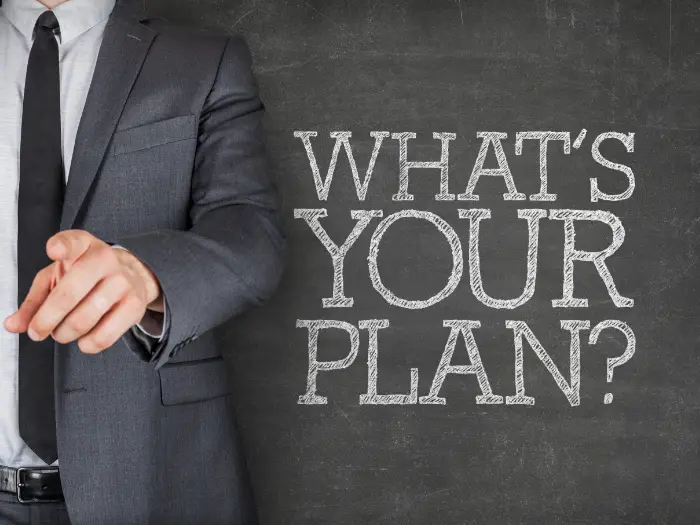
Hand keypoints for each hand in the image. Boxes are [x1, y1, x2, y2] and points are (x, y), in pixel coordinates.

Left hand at [4, 230, 162, 353]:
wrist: (132, 275)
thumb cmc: (87, 275)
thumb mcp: (57, 277)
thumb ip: (35, 300)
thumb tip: (14, 324)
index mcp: (83, 246)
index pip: (72, 241)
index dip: (62, 246)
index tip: (54, 252)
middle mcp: (105, 261)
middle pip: (69, 294)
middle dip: (45, 320)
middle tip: (38, 331)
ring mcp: (123, 283)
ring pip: (84, 320)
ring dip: (65, 334)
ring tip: (63, 332)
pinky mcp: (134, 306)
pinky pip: (104, 336)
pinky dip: (87, 344)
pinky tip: (84, 339)